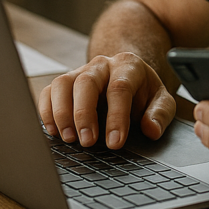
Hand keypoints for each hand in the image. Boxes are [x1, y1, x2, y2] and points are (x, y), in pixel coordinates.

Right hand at [38, 52, 176, 148]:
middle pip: (87, 83)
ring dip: (62, 113)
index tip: (115, 142)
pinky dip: (47, 111)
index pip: (119, 88)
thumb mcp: (161, 100)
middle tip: (87, 142)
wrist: (128, 75)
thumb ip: (160, 113)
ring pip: (63, 84)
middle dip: (84, 114)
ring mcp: (80, 71)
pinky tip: (53, 131)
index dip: (116, 117)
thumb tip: (152, 129)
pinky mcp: (65, 83)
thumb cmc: (143, 91)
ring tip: (69, 139)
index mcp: (128, 66)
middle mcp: (102, 65)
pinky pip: (48, 91)